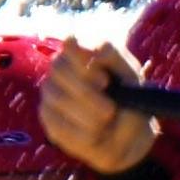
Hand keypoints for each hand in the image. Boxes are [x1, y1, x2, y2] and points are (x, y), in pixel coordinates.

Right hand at [41, 39, 160, 177]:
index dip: (82, 59)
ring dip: (87, 115)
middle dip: (86, 93)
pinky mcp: (47, 117)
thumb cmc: (129, 101)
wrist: (128, 136)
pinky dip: (81, 133)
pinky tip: (96, 136)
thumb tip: (100, 49)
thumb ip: (117, 60)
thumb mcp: (132, 80)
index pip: (71, 43)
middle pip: (59, 69)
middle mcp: (61, 68)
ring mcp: (51, 92)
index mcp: (83, 53)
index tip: (103, 80)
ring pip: (58, 98)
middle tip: (110, 110)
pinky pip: (57, 123)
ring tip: (107, 123)